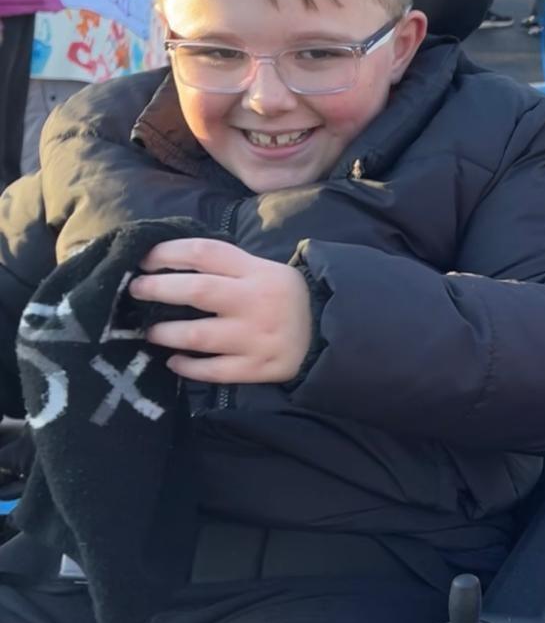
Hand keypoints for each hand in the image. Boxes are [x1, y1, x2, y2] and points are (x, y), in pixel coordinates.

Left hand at [129, 239, 312, 384]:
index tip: (143, 259)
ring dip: (165, 333)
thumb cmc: (287, 298)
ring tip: (150, 332)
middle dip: (157, 289)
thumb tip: (169, 264)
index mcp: (258, 272)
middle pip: (197, 290)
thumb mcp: (266, 271)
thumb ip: (227, 267)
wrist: (331, 333)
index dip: (168, 252)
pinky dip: (188, 367)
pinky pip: (214, 370)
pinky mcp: (258, 368)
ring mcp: (256, 337)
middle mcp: (256, 302)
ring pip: (198, 335)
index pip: (206, 253)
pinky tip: (175, 362)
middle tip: (135, 291)